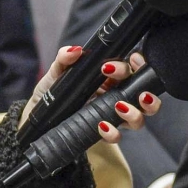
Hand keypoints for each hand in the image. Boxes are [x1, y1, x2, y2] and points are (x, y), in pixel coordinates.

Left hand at [21, 47, 155, 142]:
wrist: (38, 119)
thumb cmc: (51, 91)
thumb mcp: (56, 72)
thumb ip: (65, 59)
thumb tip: (75, 50)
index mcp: (110, 77)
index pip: (133, 68)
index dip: (137, 64)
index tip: (129, 61)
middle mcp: (117, 95)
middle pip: (145, 94)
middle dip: (148, 93)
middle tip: (139, 93)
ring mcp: (112, 115)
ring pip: (140, 117)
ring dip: (136, 114)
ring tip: (119, 107)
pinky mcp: (103, 133)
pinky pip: (118, 136)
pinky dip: (113, 132)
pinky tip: (101, 126)